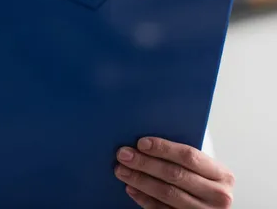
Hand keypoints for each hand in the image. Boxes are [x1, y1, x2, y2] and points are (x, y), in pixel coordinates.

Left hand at [114, 137, 234, 207]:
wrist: (210, 208)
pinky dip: (143, 199)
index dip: (163, 148)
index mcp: (222, 175)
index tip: (141, 143)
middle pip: (175, 174)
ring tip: (121, 170)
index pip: (189, 156)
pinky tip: (131, 188)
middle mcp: (218, 196)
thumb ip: (182, 157)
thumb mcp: (202, 169)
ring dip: (140, 180)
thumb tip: (145, 142)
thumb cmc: (202, 183)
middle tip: (124, 154)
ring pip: (166, 193)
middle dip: (145, 163)